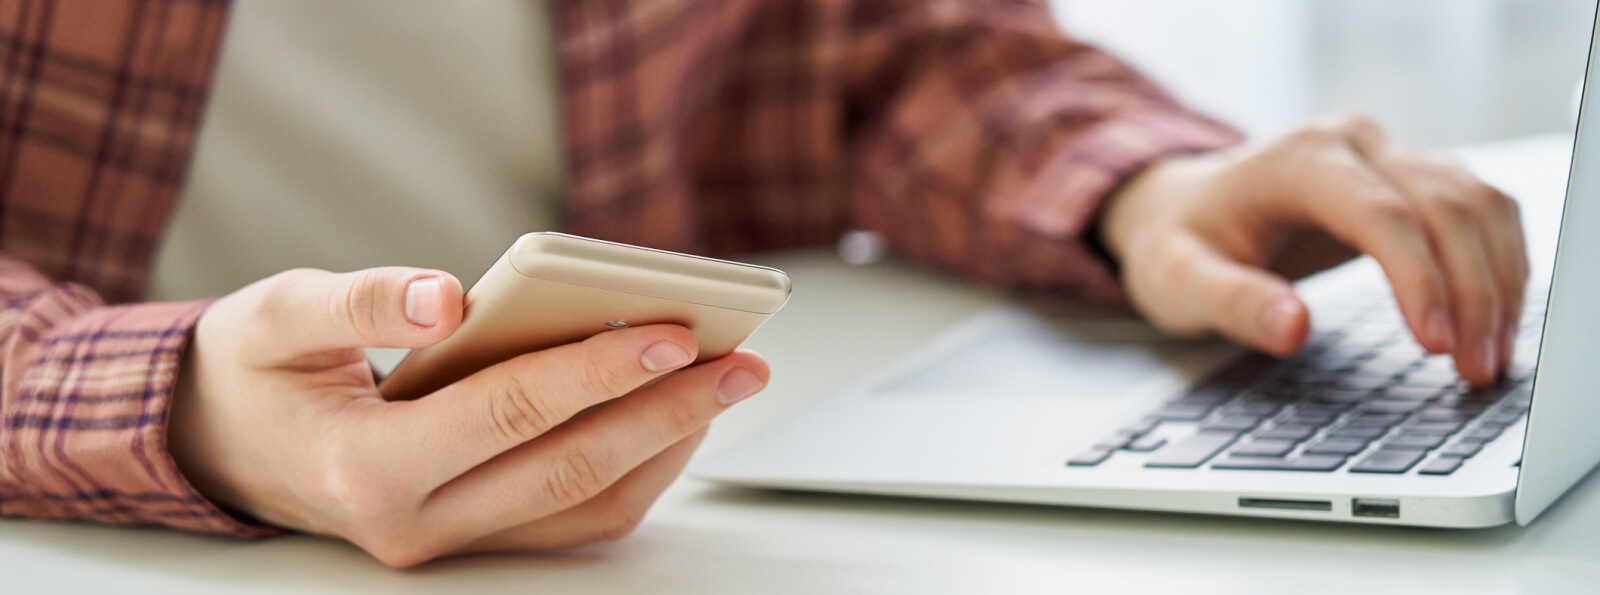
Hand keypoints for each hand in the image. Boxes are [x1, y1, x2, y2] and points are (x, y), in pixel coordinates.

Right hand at [168, 267, 768, 566]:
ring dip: (666, 447)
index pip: (507, 415)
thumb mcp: (278, 314)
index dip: (596, 372)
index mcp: (367, 467)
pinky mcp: (474, 538)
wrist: (220, 444)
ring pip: (585, 509)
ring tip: (727, 382)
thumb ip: (361, 301)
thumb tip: (449, 294)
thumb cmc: (256, 371)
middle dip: (665, 414)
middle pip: (568, 469)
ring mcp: (448, 543)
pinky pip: (575, 519)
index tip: (673, 330)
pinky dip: (636, 471)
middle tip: (740, 362)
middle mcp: (414, 523)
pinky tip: (675, 415)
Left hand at [1098, 114, 1526, 385]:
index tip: (1436, 344)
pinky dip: (1500, 263)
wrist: (1180, 207)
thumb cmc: (1177, 244)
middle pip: (1445, 206)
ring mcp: (1388, 153)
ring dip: (1500, 280)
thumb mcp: (1177, 280)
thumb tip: (1292, 328)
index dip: (1419, 277)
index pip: (1380, 212)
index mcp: (1295, 159)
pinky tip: (1497, 319)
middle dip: (1473, 291)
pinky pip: (1480, 210)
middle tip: (1476, 369)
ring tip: (1492, 356)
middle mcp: (1351, 142)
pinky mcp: (1412, 176)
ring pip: (1477, 203)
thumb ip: (1230, 302)